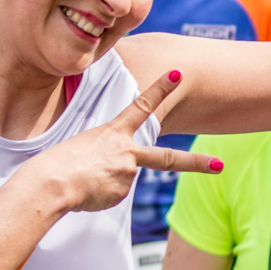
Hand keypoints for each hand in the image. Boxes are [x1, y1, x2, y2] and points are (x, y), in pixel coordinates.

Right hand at [23, 71, 219, 211]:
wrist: (51, 184)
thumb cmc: (55, 163)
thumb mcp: (81, 147)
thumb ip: (105, 155)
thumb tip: (116, 174)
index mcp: (113, 132)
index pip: (141, 105)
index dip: (161, 88)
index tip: (177, 73)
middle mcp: (127, 152)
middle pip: (169, 158)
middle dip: (197, 162)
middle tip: (220, 164)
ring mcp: (127, 174)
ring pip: (121, 180)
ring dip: (103, 183)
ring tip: (81, 181)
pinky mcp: (121, 193)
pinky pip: (111, 195)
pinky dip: (98, 196)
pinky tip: (84, 192)